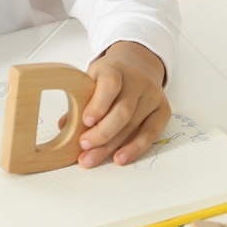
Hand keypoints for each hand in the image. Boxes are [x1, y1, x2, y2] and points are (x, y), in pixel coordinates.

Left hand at [69, 41, 169, 166]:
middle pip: (123, 111)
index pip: (111, 84)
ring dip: (110, 146)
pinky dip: (135, 148)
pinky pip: (151, 133)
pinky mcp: (163, 110)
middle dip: (102, 133)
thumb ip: (79, 100)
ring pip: (133, 125)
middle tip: (84, 146)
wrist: (137, 66)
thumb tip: (64, 126)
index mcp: (115, 69)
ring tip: (91, 159)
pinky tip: (119, 158)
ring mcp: (153, 95)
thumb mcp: (91, 79)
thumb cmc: (108, 78)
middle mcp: (138, 81)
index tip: (86, 121)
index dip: (99, 104)